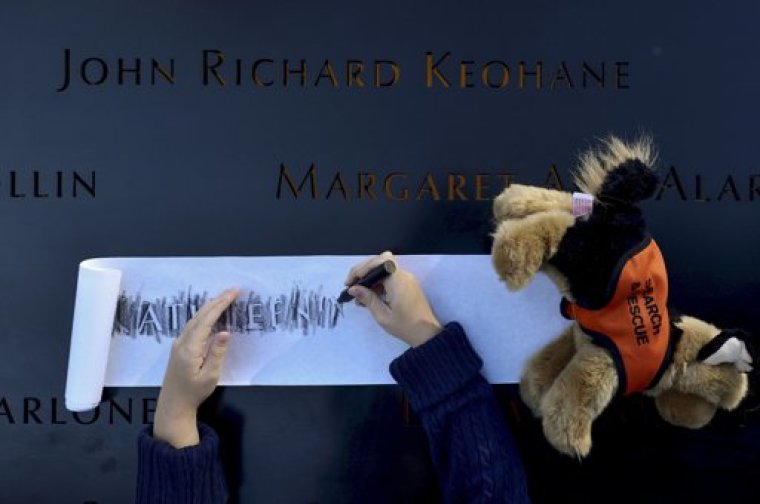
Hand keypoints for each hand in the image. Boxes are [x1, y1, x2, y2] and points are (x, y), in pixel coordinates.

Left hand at [153, 288, 239, 447]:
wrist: (174, 404)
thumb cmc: (194, 392)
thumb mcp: (210, 375)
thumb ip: (217, 352)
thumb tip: (225, 332)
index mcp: (190, 347)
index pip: (207, 319)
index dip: (220, 304)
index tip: (234, 293)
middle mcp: (182, 341)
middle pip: (200, 315)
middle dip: (217, 300)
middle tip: (233, 290)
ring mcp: (179, 343)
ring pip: (196, 318)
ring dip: (210, 306)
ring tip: (225, 298)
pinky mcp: (180, 347)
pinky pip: (193, 325)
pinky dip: (204, 315)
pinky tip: (210, 314)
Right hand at [345, 251, 442, 346]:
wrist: (427, 334)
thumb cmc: (405, 326)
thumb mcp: (382, 315)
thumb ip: (368, 299)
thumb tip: (353, 288)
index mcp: (398, 280)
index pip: (379, 261)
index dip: (363, 267)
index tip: (352, 282)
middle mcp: (403, 275)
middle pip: (380, 263)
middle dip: (364, 272)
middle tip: (352, 287)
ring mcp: (406, 280)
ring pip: (384, 270)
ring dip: (370, 279)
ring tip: (358, 296)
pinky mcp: (407, 285)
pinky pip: (390, 278)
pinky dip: (378, 284)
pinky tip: (369, 298)